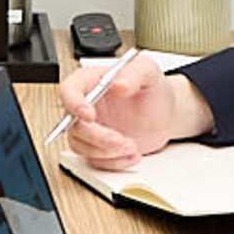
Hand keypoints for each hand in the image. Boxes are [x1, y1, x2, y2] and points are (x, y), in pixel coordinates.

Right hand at [56, 54, 211, 170]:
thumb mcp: (149, 72)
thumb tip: (118, 84)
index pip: (69, 90)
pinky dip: (113, 162)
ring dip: (106, 152)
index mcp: (91, 81)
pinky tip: (132, 154)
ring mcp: (89, 128)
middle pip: (72, 124)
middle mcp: (86, 105)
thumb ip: (134, 74)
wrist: (165, 114)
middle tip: (120, 140)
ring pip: (80, 146)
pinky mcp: (97, 147)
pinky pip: (94, 160)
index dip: (74, 104)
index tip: (90, 116)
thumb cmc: (153, 89)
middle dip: (97, 137)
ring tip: (132, 146)